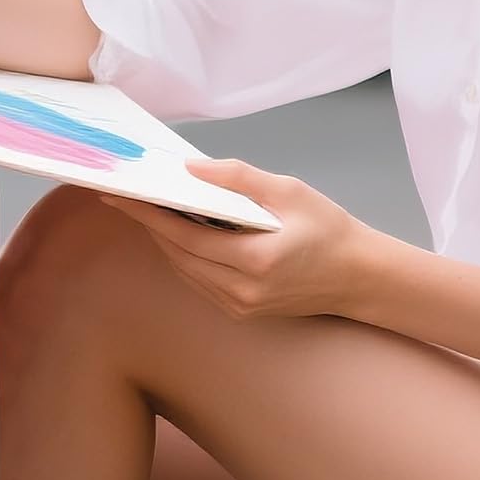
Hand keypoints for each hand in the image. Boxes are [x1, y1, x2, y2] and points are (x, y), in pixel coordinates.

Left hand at [98, 156, 367, 321]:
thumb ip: (238, 178)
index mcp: (254, 260)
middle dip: (150, 224)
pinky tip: (178, 233)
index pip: (184, 235)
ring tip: (147, 210)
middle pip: (178, 255)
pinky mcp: (241, 311)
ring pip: (185, 270)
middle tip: (125, 196)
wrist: (359, 276)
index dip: (148, 214)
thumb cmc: (329, 229)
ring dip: (164, 241)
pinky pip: (200, 281)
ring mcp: (239, 306)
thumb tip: (191, 169)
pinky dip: (185, 256)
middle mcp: (241, 290)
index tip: (120, 195)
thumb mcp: (288, 191)